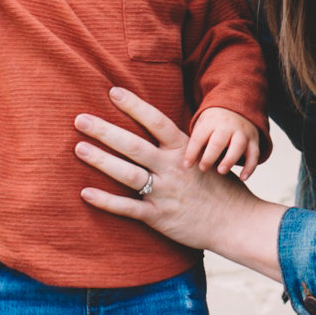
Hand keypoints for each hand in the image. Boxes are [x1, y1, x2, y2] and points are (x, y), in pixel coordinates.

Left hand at [75, 88, 285, 279]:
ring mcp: (165, 193)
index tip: (113, 92)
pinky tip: (85, 192)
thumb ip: (181, 147)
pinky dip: (106, 201)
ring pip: (128, 174)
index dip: (134, 106)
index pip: (156, 122)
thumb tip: (160, 131)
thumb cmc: (221, 189)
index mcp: (184, 151)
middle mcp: (173, 168)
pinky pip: (128, 208)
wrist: (236, 222)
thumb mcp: (206, 158)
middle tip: (79, 119)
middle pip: (134, 145)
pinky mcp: (159, 217)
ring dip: (101, 160)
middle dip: (105, 131)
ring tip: (79, 148)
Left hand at [184, 106, 263, 178]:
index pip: (199, 137)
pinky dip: (250, 166)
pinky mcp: (254, 140)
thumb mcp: (201, 126)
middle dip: (210, 156)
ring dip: (230, 159)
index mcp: (210, 122)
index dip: (192, 152)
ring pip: (238, 145)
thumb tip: (181, 164)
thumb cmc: (213, 125)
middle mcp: (227, 126)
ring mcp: (242, 132)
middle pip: (219, 141)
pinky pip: (254, 154)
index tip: (187, 165)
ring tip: (221, 172)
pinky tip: (243, 178)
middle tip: (203, 169)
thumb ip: (195, 143)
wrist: (236, 109)